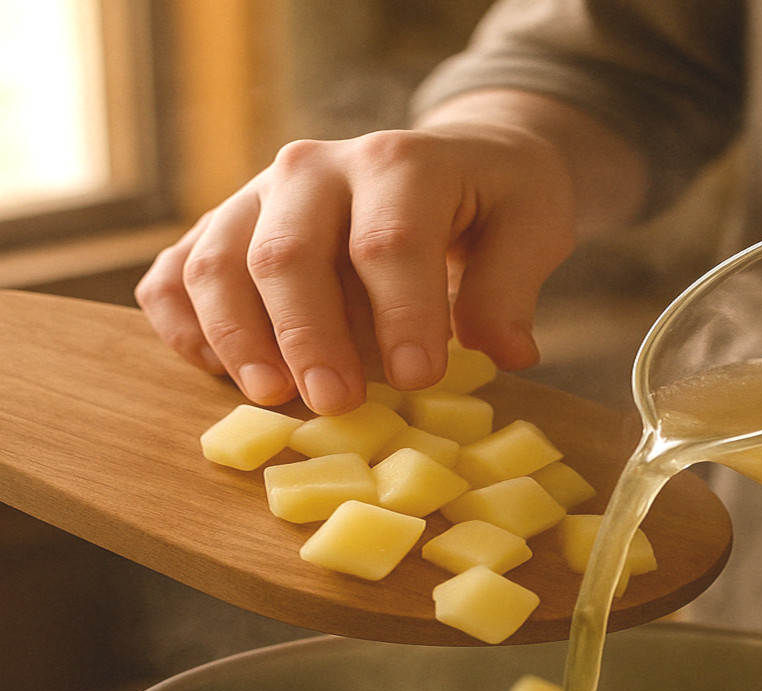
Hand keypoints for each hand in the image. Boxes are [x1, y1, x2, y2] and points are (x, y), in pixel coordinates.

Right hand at [135, 120, 576, 412]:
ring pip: (218, 260)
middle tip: (335, 405)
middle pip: (289, 252)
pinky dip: (182, 322)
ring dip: (236, 336)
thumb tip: (505, 353)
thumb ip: (511, 288)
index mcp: (398, 164)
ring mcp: (261, 197)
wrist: (455, 163)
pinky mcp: (228, 230)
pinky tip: (211, 369)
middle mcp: (316, 170)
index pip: (389, 241)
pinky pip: (179, 272)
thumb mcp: (531, 228)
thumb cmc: (493, 205)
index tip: (418, 379)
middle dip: (309, 336)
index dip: (401, 314)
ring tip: (269, 397)